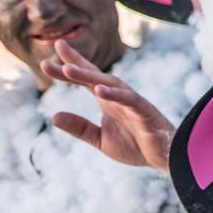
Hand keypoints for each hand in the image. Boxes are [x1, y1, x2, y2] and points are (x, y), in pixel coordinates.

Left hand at [42, 40, 175, 171]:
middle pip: (94, 76)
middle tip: (53, 52)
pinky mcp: (145, 112)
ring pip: (109, 83)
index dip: (69, 67)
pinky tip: (99, 90)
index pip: (86, 80)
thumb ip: (80, 128)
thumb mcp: (100, 140)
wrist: (165, 159)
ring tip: (68, 69)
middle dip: (74, 64)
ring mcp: (132, 103)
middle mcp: (118, 97)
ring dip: (89, 75)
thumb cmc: (137, 147)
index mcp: (108, 101)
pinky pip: (129, 100)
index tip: (47, 60)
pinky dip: (115, 94)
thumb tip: (53, 116)